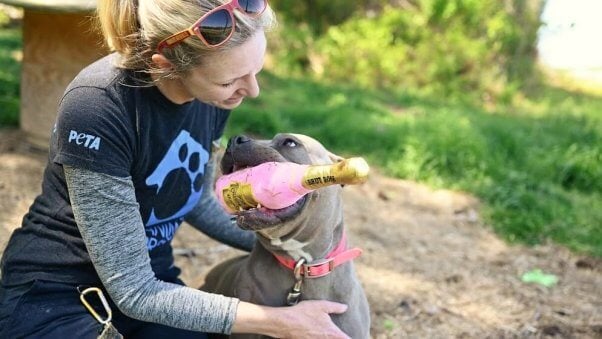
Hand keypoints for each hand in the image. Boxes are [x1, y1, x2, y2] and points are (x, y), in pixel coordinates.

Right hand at [232, 300, 349, 337]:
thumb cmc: (303, 313)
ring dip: (331, 338)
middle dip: (341, 338)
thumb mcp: (321, 305)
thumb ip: (335, 307)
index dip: (350, 338)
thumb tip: (345, 307)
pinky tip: (320, 334)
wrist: (285, 322)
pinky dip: (321, 338)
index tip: (354, 336)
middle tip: (343, 335)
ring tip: (333, 334)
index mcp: (332, 333)